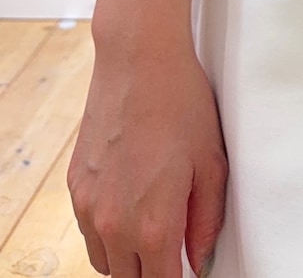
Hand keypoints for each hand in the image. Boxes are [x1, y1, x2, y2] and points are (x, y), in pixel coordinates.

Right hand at [67, 39, 226, 276]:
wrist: (138, 60)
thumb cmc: (181, 104)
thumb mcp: (211, 163)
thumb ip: (206, 221)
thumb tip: (200, 260)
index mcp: (154, 224)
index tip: (187, 269)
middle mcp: (115, 223)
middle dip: (153, 272)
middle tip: (175, 248)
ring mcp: (90, 206)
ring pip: (105, 262)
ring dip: (128, 258)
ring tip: (153, 229)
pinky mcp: (75, 187)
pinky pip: (89, 231)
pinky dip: (108, 232)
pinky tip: (131, 204)